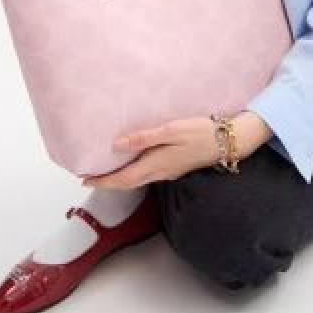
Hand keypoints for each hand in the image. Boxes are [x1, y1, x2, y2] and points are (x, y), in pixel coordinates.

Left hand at [79, 111, 273, 189]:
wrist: (230, 140)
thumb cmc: (201, 132)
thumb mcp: (171, 130)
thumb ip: (144, 138)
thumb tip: (116, 145)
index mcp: (156, 165)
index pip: (122, 179)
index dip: (102, 181)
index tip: (83, 179)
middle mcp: (161, 172)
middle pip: (128, 182)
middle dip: (108, 180)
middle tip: (90, 175)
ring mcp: (170, 171)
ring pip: (138, 178)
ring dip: (121, 176)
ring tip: (107, 168)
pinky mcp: (177, 166)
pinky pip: (148, 172)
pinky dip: (134, 170)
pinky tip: (133, 160)